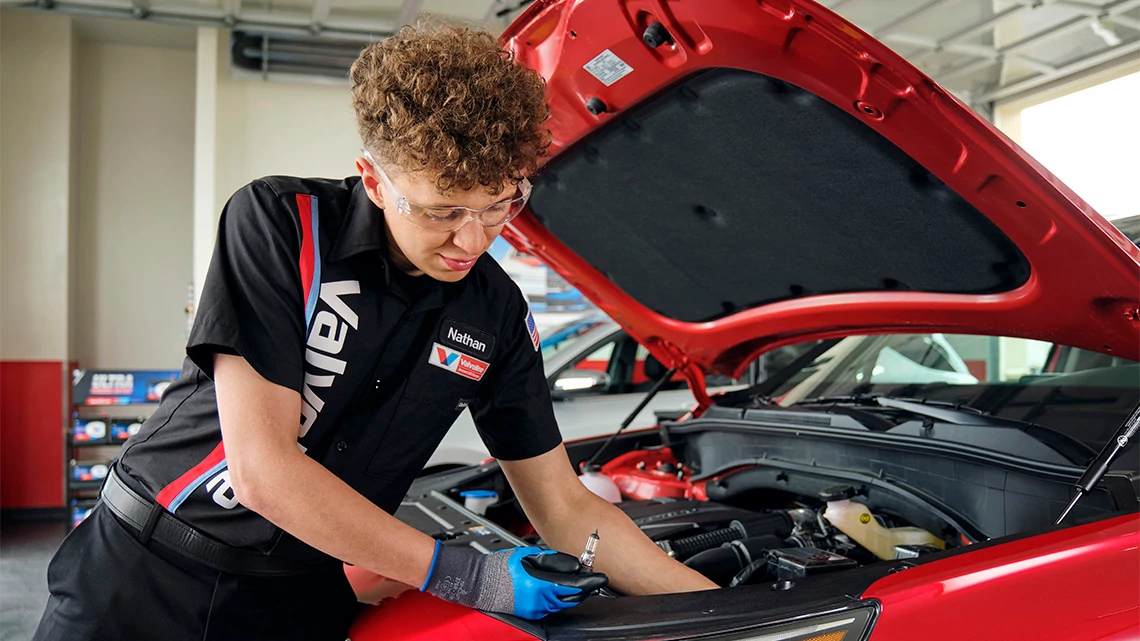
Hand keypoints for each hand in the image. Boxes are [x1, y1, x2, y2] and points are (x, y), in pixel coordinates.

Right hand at [420, 542, 608, 619]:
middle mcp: (539, 603)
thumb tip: (572, 563)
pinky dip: (556, 600)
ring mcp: (534, 611)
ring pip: (561, 605)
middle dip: (581, 590)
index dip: (589, 584)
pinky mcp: (529, 615)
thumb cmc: (500, 567)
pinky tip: (556, 591)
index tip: (601, 579)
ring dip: (569, 595)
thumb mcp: (528, 556)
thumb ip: (552, 560)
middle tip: (590, 581)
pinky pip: (549, 608)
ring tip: (574, 584)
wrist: (479, 582)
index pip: (573, 588)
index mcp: (539, 587)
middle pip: (570, 600)